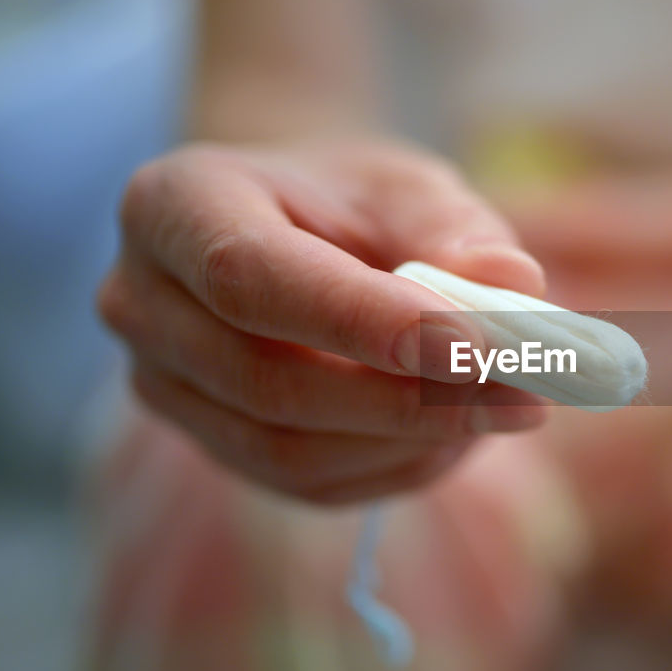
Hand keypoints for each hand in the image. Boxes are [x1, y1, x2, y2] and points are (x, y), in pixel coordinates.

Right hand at [98, 140, 547, 503]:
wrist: (297, 236)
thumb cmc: (354, 202)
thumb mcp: (408, 186)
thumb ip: (457, 230)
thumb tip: (513, 284)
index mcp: (172, 206)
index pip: (253, 277)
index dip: (364, 322)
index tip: (475, 346)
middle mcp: (142, 304)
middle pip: (268, 383)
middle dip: (412, 399)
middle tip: (529, 392)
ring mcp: (165, 387)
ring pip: (290, 450)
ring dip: (415, 440)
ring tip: (512, 407)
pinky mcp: (211, 445)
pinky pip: (308, 484)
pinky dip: (398, 465)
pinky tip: (461, 431)